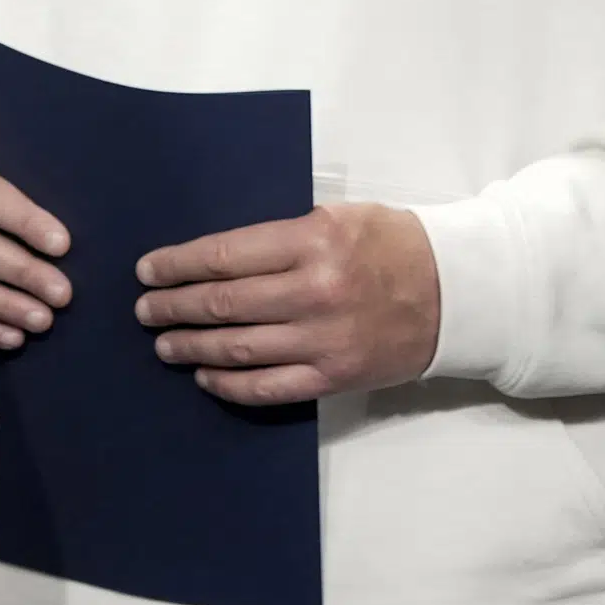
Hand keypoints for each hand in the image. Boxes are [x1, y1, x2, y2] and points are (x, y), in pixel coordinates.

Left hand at [133, 202, 438, 404]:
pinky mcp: (337, 376)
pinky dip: (229, 384)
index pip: (222, 255)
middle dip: (173, 307)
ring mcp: (325, 339)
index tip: (147, 271)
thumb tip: (210, 256)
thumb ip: (278, 236)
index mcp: (311, 241)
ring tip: (164, 343)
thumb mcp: (336, 218)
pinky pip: (269, 387)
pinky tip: (205, 376)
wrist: (460, 293)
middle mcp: (315, 291)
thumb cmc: (390, 245)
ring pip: (238, 347)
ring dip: (191, 347)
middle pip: (222, 303)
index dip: (176, 265)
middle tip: (144, 310)